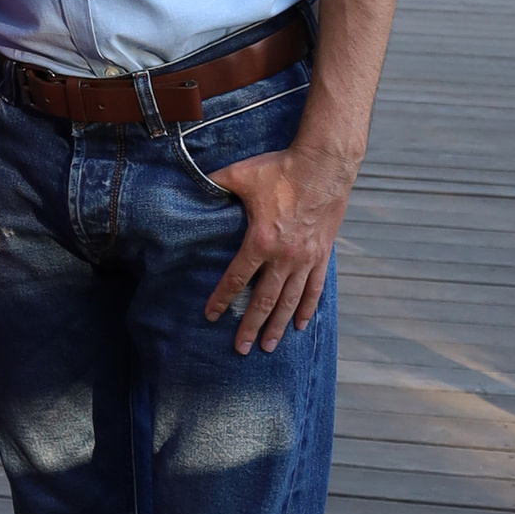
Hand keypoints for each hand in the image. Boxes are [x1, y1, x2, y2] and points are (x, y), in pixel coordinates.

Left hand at [200, 135, 357, 352]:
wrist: (325, 165)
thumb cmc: (281, 169)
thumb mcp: (241, 174)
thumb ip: (215, 183)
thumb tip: (190, 182)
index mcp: (261, 240)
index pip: (236, 278)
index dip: (221, 299)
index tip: (210, 316)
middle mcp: (284, 256)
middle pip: (264, 300)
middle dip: (250, 326)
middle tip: (240, 348)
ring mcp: (305, 258)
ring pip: (290, 300)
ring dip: (278, 325)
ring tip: (268, 346)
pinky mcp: (322, 254)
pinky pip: (315, 288)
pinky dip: (308, 308)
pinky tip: (302, 325)